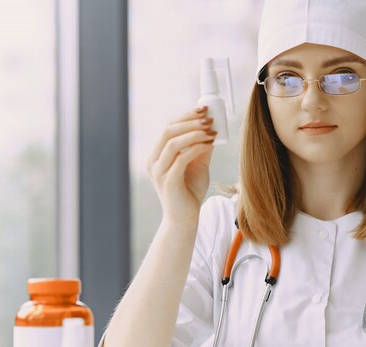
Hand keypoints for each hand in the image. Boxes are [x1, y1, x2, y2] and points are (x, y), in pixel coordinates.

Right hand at [147, 106, 216, 226]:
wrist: (185, 219)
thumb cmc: (190, 193)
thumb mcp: (198, 165)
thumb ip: (202, 148)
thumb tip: (211, 129)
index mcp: (157, 155)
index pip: (168, 128)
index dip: (185, 116)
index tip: (203, 109)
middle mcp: (154, 161)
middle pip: (168, 131)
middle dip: (190, 121)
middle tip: (209, 118)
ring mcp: (158, 171)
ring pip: (173, 142)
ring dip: (194, 133)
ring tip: (211, 130)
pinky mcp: (168, 181)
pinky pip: (181, 159)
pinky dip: (195, 148)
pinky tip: (208, 144)